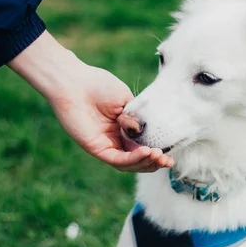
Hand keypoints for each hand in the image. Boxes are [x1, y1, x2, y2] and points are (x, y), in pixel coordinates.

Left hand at [8, 30, 173, 171]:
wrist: (75, 82)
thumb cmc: (98, 85)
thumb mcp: (126, 100)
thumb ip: (137, 118)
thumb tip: (143, 133)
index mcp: (123, 129)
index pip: (142, 148)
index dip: (156, 153)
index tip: (170, 154)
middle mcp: (115, 140)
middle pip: (137, 160)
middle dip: (154, 162)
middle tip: (168, 161)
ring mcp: (105, 145)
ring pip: (128, 164)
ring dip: (145, 163)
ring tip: (159, 156)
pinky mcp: (95, 148)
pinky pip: (116, 159)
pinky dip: (132, 159)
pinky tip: (145, 152)